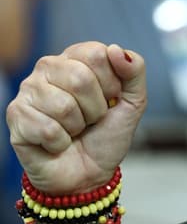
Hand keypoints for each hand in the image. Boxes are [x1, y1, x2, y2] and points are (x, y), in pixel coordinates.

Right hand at [7, 42, 145, 194]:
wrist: (88, 174)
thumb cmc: (106, 135)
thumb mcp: (133, 101)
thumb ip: (134, 70)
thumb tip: (116, 49)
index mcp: (76, 58)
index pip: (96, 53)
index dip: (111, 83)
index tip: (110, 100)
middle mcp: (48, 68)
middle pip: (79, 78)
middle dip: (96, 108)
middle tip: (92, 119)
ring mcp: (28, 91)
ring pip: (63, 106)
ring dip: (77, 126)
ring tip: (74, 130)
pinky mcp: (15, 116)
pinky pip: (48, 129)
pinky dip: (61, 142)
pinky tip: (58, 143)